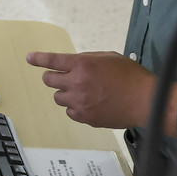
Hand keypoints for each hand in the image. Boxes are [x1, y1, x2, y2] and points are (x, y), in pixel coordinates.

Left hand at [26, 51, 167, 130]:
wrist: (146, 101)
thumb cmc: (131, 76)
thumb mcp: (108, 57)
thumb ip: (87, 59)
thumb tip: (73, 64)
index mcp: (82, 65)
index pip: (53, 60)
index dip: (39, 59)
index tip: (30, 58)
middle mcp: (77, 83)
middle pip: (49, 81)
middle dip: (54, 77)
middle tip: (63, 78)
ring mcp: (80, 102)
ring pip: (58, 98)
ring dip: (66, 93)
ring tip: (83, 92)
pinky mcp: (85, 117)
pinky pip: (70, 112)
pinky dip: (75, 108)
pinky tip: (89, 104)